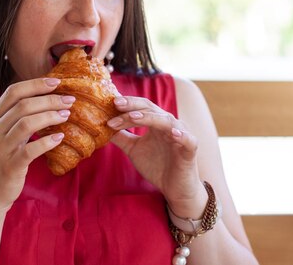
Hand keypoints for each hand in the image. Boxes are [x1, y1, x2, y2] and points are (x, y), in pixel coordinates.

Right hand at [0, 77, 73, 212]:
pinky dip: (47, 142)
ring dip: (50, 116)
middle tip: (69, 100)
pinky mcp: (9, 167)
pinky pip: (30, 150)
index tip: (56, 82)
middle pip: (23, 106)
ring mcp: (0, 149)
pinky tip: (60, 138)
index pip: (13, 93)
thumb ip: (15, 120)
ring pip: (26, 124)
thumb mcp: (1, 137)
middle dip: (49, 99)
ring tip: (67, 115)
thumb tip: (43, 102)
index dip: (35, 84)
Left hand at [108, 96, 207, 217]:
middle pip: (151, 108)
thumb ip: (121, 138)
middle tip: (116, 103)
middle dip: (133, 105)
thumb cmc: (157, 166)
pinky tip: (173, 133)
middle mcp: (168, 124)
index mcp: (155, 122)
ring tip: (133, 117)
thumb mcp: (134, 150)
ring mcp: (181, 134)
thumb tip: (103, 127)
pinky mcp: (190, 149)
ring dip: (149, 118)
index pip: (139, 108)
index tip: (108, 106)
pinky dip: (181, 135)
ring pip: (166, 120)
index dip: (125, 106)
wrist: (175, 189)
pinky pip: (188, 139)